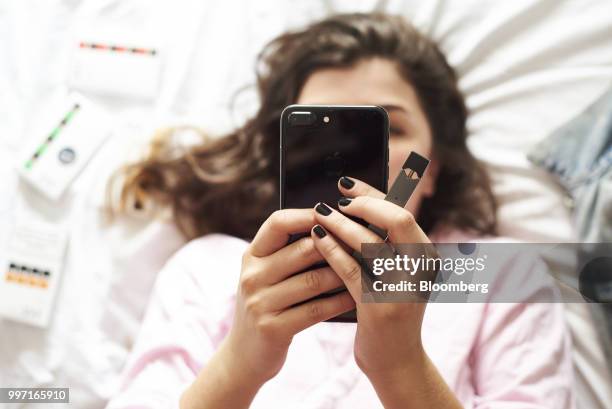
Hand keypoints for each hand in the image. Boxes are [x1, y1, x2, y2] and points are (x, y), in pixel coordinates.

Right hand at [182, 209, 356, 408]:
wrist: (244, 356)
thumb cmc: (267, 306)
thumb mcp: (266, 276)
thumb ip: (288, 252)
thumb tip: (332, 226)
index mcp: (251, 256)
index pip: (277, 223)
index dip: (307, 214)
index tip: (334, 214)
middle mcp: (251, 276)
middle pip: (302, 250)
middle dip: (337, 245)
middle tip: (364, 241)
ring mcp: (260, 303)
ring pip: (313, 280)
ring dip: (344, 274)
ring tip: (366, 268)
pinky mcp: (272, 328)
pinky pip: (315, 310)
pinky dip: (339, 302)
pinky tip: (356, 297)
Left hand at [310, 177, 432, 383]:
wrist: (397, 363)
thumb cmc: (390, 311)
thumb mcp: (398, 274)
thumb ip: (387, 245)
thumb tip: (355, 205)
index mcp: (428, 256)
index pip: (403, 212)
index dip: (372, 194)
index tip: (347, 185)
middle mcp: (422, 269)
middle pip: (396, 220)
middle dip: (361, 205)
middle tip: (333, 201)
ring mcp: (404, 289)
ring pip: (370, 243)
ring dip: (340, 225)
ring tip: (318, 214)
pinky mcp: (380, 307)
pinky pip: (351, 269)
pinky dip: (332, 250)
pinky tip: (316, 239)